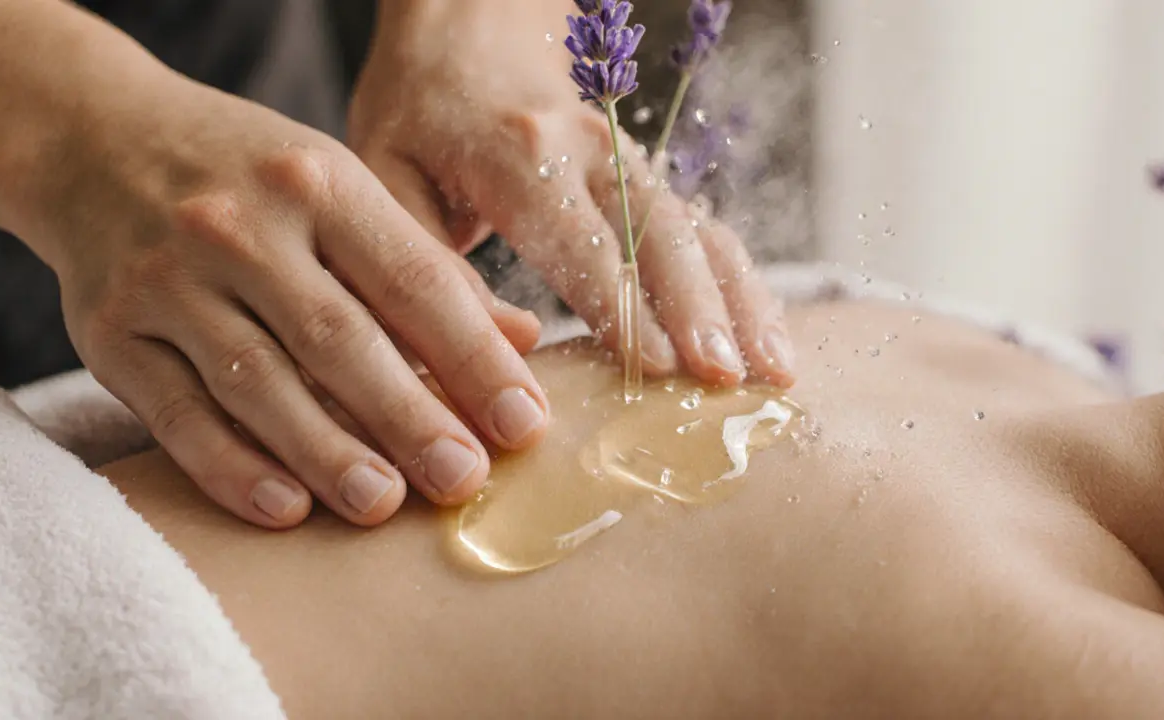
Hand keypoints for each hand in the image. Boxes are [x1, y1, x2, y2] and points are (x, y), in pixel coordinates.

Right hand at [42, 78, 549, 528]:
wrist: (92, 136)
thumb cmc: (248, 175)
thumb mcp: (342, 189)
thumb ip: (427, 270)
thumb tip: (521, 342)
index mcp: (319, 181)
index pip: (414, 281)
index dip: (474, 358)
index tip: (523, 424)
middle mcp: (240, 225)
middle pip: (338, 338)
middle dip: (409, 416)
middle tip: (463, 480)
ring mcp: (166, 279)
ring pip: (257, 381)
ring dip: (325, 452)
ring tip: (383, 504)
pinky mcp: (107, 331)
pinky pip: (175, 412)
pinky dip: (230, 466)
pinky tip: (284, 507)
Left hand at [350, 0, 795, 386]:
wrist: (470, 27)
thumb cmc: (419, 110)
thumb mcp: (388, 174)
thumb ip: (433, 259)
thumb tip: (513, 341)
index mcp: (518, 152)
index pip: (580, 238)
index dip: (621, 304)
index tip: (656, 364)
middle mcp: (590, 152)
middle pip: (661, 235)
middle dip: (700, 311)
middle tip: (727, 378)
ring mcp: (628, 162)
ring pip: (700, 232)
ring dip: (742, 303)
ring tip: (775, 371)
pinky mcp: (646, 179)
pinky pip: (707, 230)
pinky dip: (743, 286)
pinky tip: (768, 337)